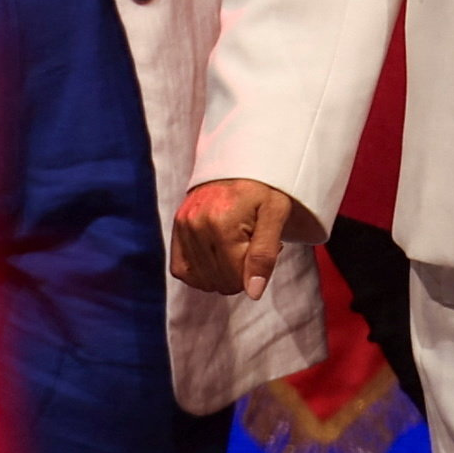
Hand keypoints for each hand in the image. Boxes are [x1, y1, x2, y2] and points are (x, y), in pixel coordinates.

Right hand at [171, 177, 313, 298]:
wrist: (240, 160)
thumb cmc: (264, 186)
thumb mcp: (276, 215)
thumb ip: (264, 255)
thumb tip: (253, 292)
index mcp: (222, 223)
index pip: (236, 278)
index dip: (256, 271)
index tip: (267, 247)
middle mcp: (197, 225)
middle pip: (219, 281)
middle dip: (241, 272)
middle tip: (252, 244)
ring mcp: (183, 225)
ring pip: (201, 280)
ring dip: (223, 272)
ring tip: (236, 246)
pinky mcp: (177, 227)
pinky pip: (181, 270)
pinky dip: (200, 273)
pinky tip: (217, 258)